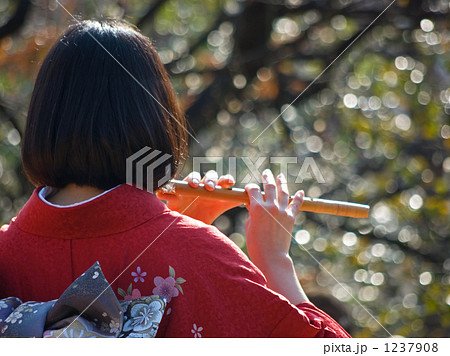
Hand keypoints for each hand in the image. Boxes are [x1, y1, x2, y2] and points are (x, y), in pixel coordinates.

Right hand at [156, 171, 240, 223]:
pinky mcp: (173, 195)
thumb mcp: (217, 209)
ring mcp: (188, 189)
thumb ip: (229, 202)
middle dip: (210, 179)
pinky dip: (166, 189)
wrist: (187, 229)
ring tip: (193, 185)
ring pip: (191, 177)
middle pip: (207, 176)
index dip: (226, 179)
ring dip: (192, 179)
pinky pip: (169, 189)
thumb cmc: (204, 216)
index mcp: (214, 189)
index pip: (222, 180)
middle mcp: (202, 186)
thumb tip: (245, 199)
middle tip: (210, 188)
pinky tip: (164, 192)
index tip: (229, 183)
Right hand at [244, 169, 308, 304]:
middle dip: (267, 178)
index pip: (253, 190)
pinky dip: (298, 197)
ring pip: (283, 192)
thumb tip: (251, 205)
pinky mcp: (290, 217)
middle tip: (266, 172)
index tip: (249, 189)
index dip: (250, 188)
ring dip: (281, 182)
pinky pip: (295, 204)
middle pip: (269, 187)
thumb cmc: (255, 243)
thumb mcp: (249, 226)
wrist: (271, 256)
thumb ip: (251, 213)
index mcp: (257, 207)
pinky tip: (300, 191)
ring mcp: (282, 211)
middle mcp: (270, 206)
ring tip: (280, 176)